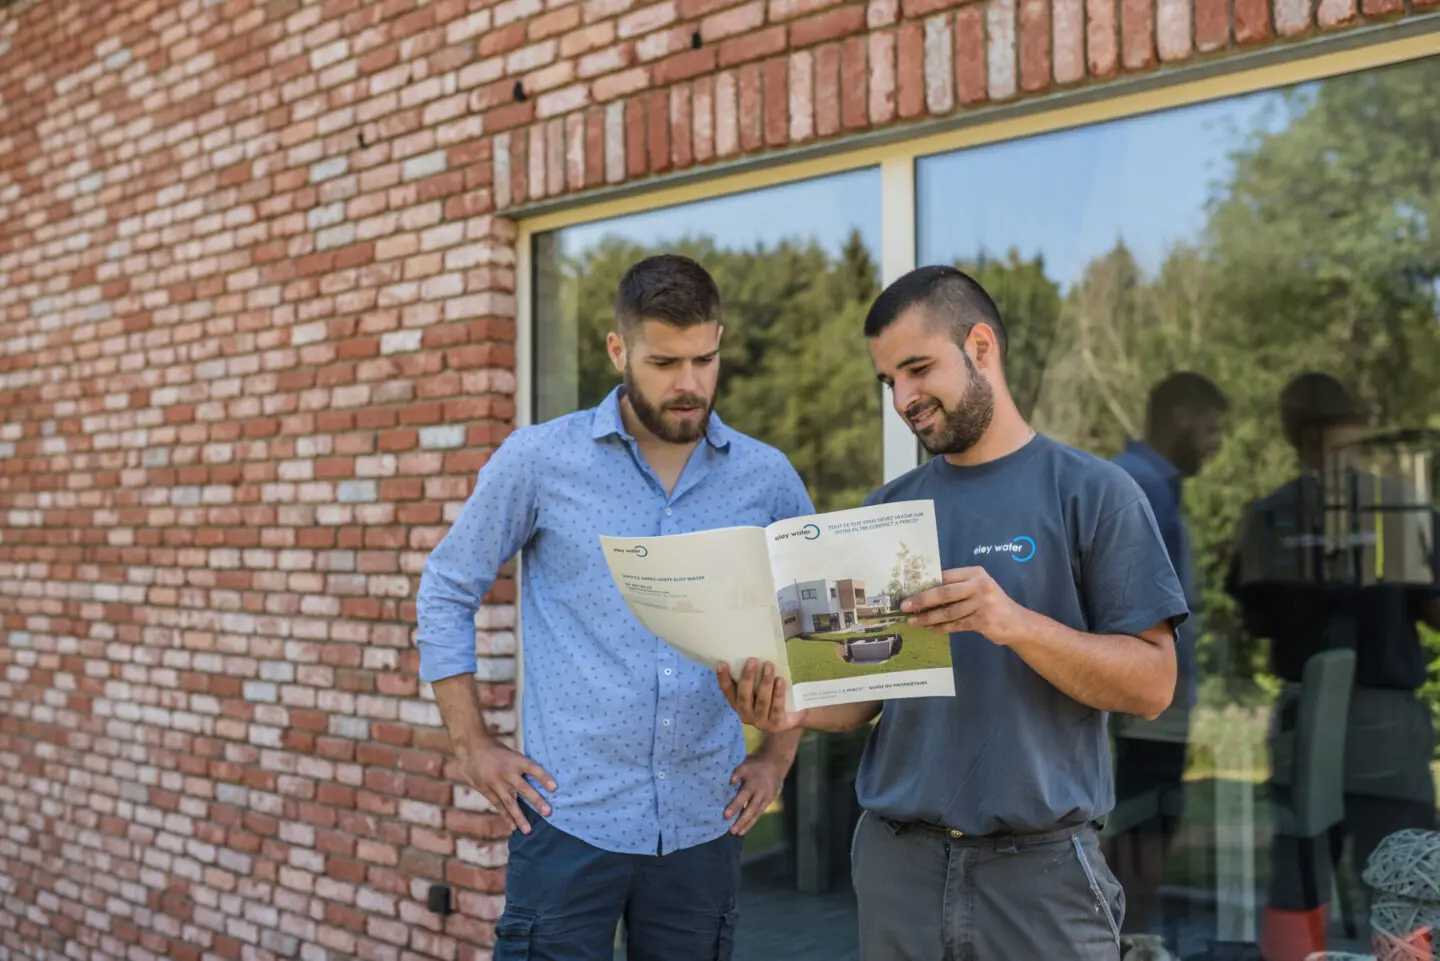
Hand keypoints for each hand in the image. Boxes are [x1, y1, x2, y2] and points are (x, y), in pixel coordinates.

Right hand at [455, 738, 556, 835]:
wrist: (472, 749)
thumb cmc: (497, 751)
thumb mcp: (512, 754)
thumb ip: (523, 768)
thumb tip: (540, 782)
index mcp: (516, 760)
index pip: (533, 768)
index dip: (544, 778)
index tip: (555, 787)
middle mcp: (507, 772)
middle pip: (523, 788)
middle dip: (536, 801)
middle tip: (548, 812)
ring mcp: (496, 783)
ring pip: (510, 802)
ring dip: (520, 817)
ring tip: (528, 830)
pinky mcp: (487, 790)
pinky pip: (499, 806)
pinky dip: (506, 817)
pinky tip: (513, 827)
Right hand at [716, 659, 808, 732]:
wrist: (796, 716)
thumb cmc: (773, 696)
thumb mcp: (761, 687)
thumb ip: (753, 677)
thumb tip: (749, 653)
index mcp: (739, 705)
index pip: (728, 692)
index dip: (723, 678)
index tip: (722, 663)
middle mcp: (747, 715)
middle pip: (744, 697)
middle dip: (747, 678)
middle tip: (752, 660)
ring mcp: (761, 722)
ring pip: (761, 702)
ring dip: (764, 682)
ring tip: (769, 666)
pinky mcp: (776, 724)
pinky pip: (776, 708)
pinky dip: (777, 694)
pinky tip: (780, 681)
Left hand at [725, 751, 789, 834]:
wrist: (775, 763)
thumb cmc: (755, 765)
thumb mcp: (745, 765)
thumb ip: (737, 773)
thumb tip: (730, 781)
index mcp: (753, 783)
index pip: (742, 796)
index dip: (735, 806)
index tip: (726, 815)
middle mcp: (760, 793)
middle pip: (750, 808)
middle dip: (741, 820)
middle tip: (731, 830)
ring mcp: (765, 798)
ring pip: (756, 813)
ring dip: (746, 824)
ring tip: (737, 833)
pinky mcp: (769, 801)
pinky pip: (759, 813)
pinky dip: (752, 822)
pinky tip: (744, 828)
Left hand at [902, 567, 1031, 644]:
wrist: (1016, 622)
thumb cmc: (990, 602)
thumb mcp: (977, 587)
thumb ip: (956, 586)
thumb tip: (922, 590)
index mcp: (975, 573)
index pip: (945, 576)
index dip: (925, 583)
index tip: (908, 589)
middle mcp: (979, 585)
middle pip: (944, 593)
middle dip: (922, 600)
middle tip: (905, 606)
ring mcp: (982, 604)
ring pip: (948, 612)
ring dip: (928, 618)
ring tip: (913, 621)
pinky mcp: (983, 621)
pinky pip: (955, 625)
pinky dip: (941, 628)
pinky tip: (930, 628)